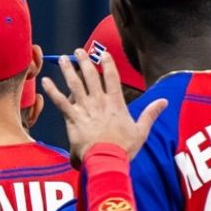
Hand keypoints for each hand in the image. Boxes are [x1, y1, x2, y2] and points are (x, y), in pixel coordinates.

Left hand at [41, 49, 166, 161]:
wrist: (106, 159)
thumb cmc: (124, 148)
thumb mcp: (141, 130)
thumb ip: (150, 114)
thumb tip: (164, 102)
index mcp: (116, 103)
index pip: (112, 77)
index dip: (107, 63)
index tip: (103, 53)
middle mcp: (99, 102)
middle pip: (91, 76)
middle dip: (84, 62)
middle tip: (78, 51)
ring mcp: (85, 109)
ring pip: (75, 85)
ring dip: (68, 71)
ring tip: (63, 59)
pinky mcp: (73, 118)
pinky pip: (60, 102)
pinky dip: (52, 91)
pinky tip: (45, 81)